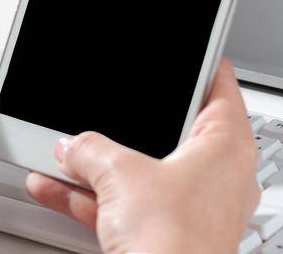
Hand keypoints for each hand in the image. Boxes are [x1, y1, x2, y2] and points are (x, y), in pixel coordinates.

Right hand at [26, 60, 259, 253]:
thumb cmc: (175, 241)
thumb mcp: (120, 173)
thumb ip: (91, 149)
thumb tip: (73, 146)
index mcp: (229, 143)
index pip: (218, 82)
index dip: (194, 60)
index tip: (177, 48)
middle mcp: (221, 175)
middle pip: (171, 129)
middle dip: (126, 122)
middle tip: (103, 105)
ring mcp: (197, 209)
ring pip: (144, 171)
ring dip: (100, 163)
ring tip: (62, 149)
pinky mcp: (171, 238)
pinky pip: (129, 205)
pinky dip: (95, 197)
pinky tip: (54, 187)